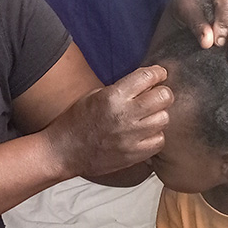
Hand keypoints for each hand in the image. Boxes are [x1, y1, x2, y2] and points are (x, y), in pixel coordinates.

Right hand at [44, 64, 171, 178]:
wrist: (63, 152)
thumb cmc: (76, 121)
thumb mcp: (94, 95)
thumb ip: (121, 90)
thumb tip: (147, 84)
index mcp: (112, 96)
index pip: (147, 77)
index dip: (158, 73)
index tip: (159, 74)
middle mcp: (124, 115)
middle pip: (164, 97)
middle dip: (162, 93)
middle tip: (156, 96)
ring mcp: (130, 137)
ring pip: (164, 119)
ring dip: (158, 115)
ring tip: (147, 117)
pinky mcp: (133, 154)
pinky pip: (159, 141)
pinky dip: (155, 136)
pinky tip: (144, 133)